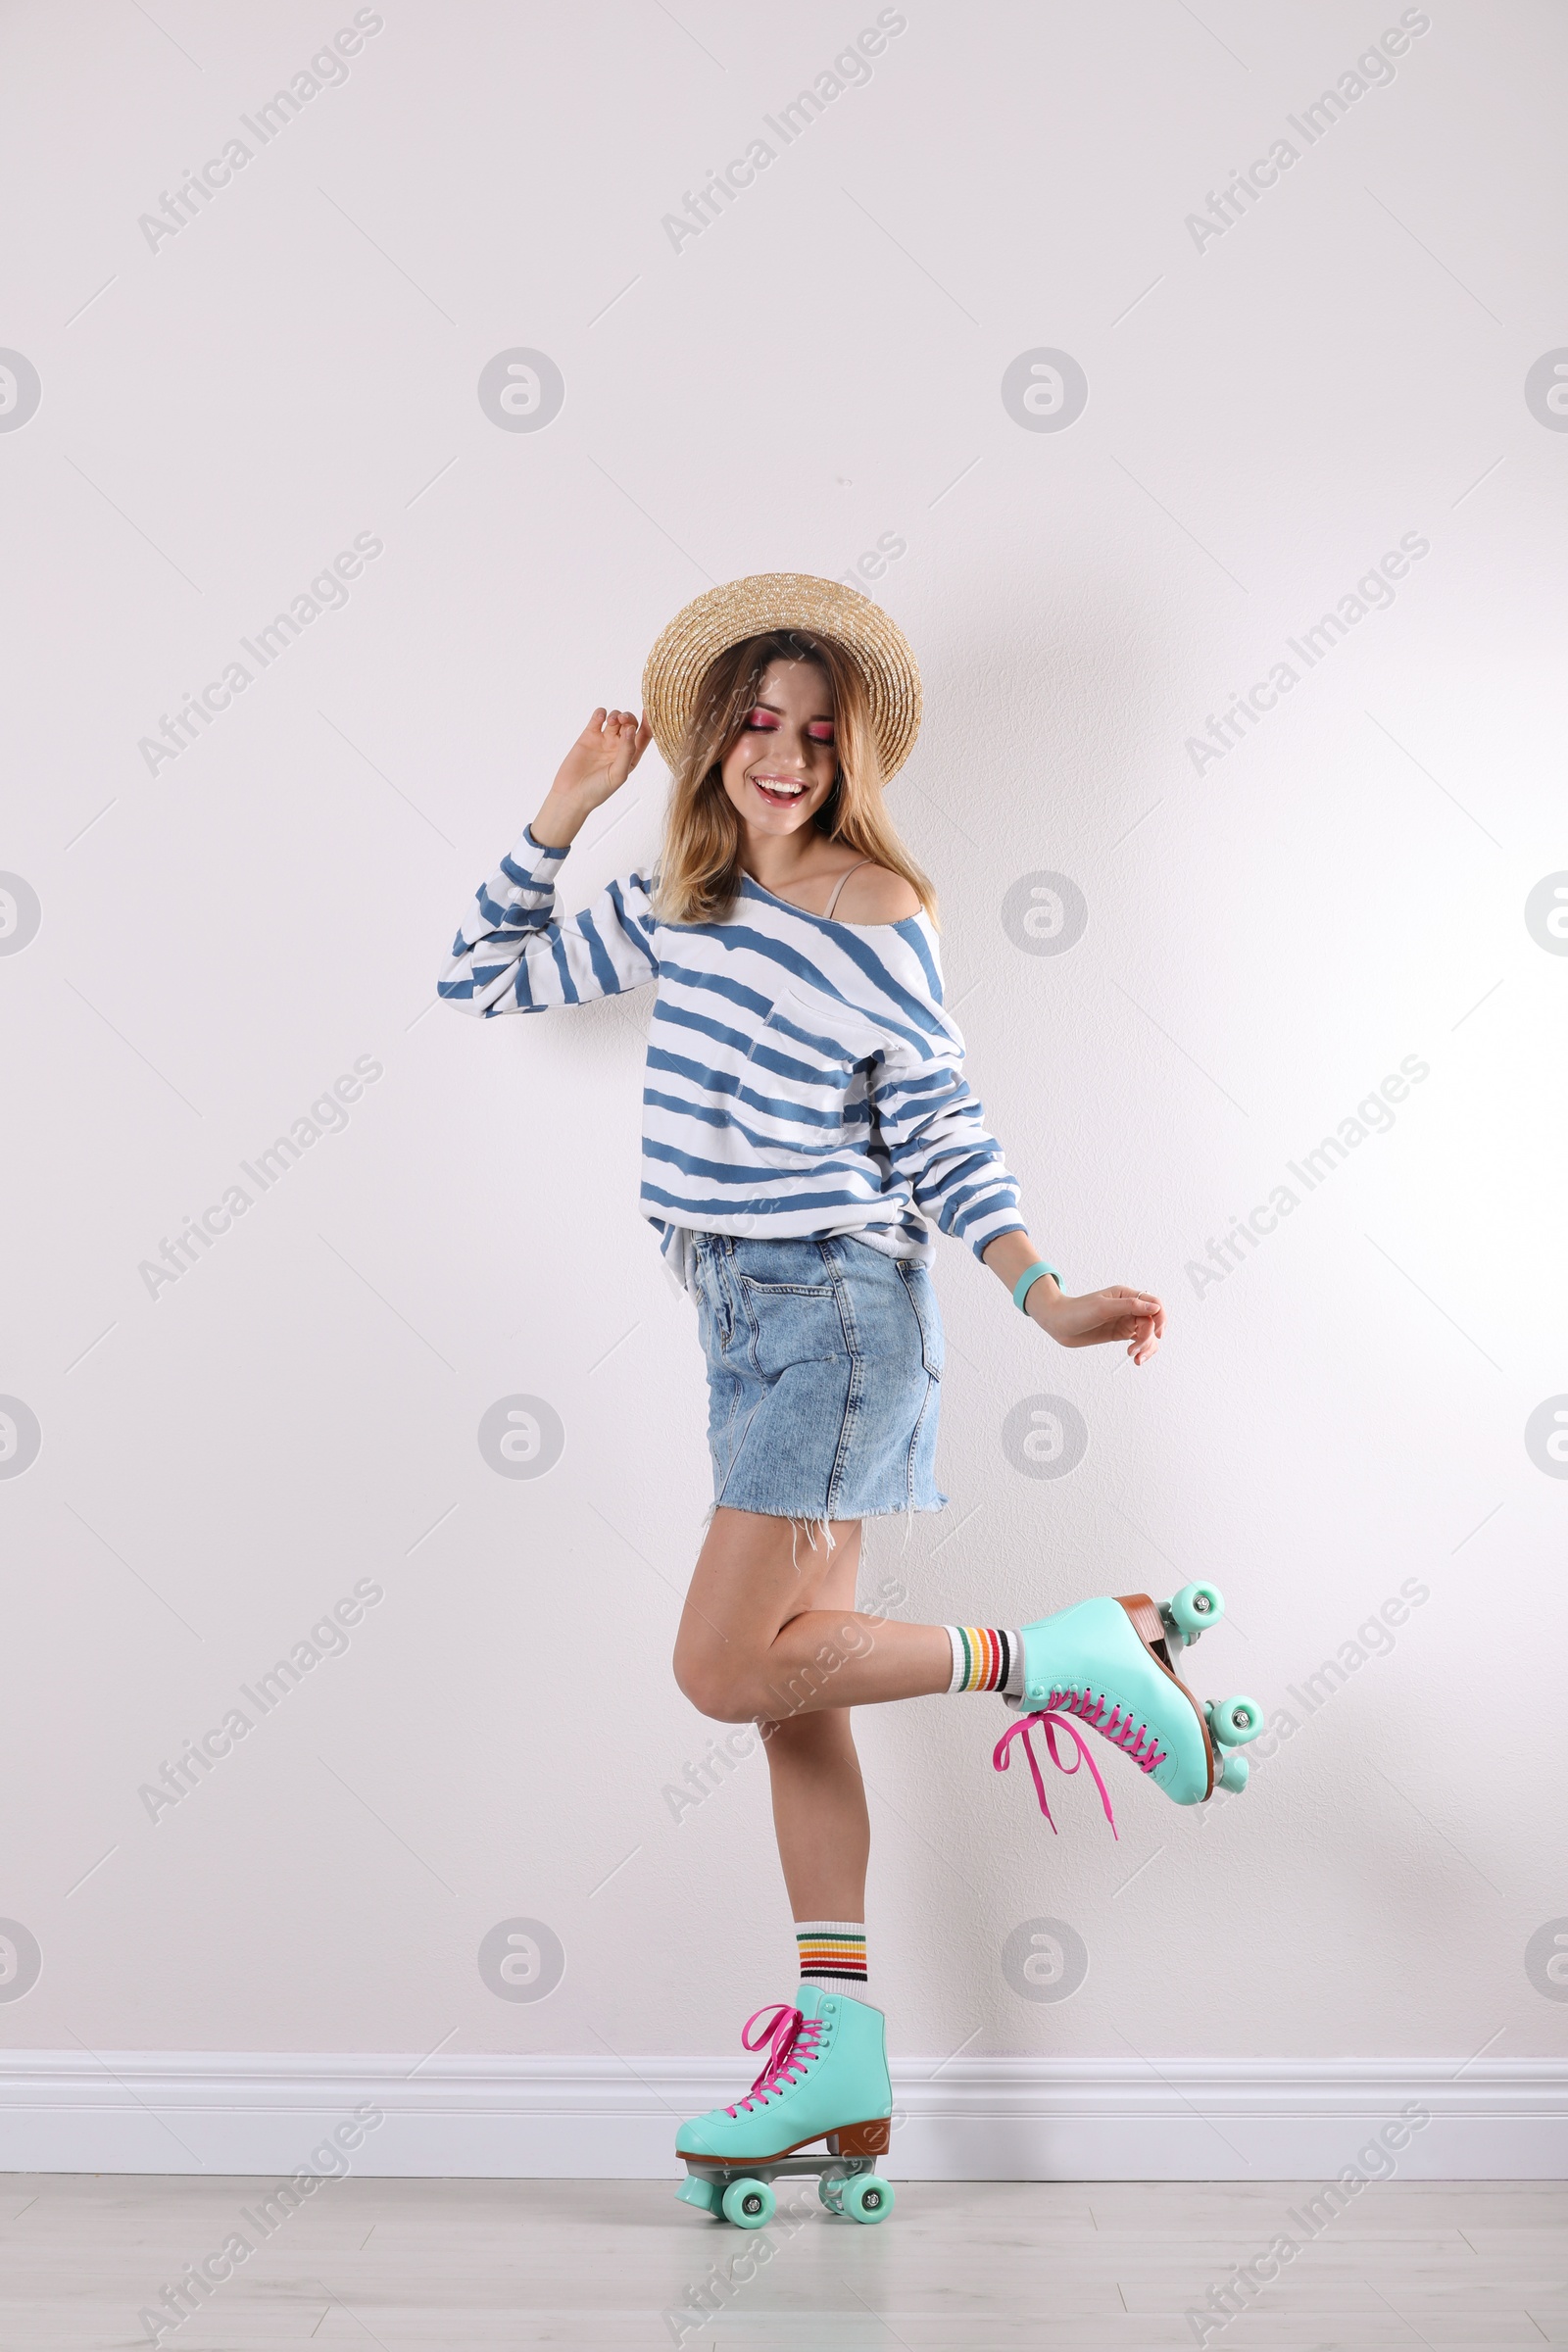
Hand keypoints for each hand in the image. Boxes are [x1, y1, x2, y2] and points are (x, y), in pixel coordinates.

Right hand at [551, 708, 652, 812]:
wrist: (571, 794)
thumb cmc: (597, 790)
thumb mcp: (617, 774)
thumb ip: (627, 751)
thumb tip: (631, 729)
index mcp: (631, 757)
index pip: (644, 736)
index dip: (649, 723)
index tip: (649, 711)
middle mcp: (619, 747)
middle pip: (630, 724)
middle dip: (628, 718)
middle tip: (623, 719)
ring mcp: (604, 740)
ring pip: (615, 718)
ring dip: (616, 715)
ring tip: (611, 721)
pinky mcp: (589, 736)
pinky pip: (597, 718)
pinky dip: (601, 713)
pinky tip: (600, 717)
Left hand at [1028, 1279, 1164, 1365]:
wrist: (1058, 1323)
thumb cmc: (1077, 1311)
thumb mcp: (1103, 1308)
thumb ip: (1130, 1306)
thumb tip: (1155, 1307)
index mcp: (1126, 1295)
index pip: (1154, 1303)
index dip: (1160, 1318)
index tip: (1157, 1334)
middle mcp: (1128, 1307)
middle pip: (1152, 1322)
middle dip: (1148, 1338)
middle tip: (1134, 1351)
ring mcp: (1125, 1321)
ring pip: (1148, 1334)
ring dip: (1147, 1348)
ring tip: (1135, 1359)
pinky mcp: (1120, 1333)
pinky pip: (1138, 1341)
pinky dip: (1141, 1351)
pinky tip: (1135, 1359)